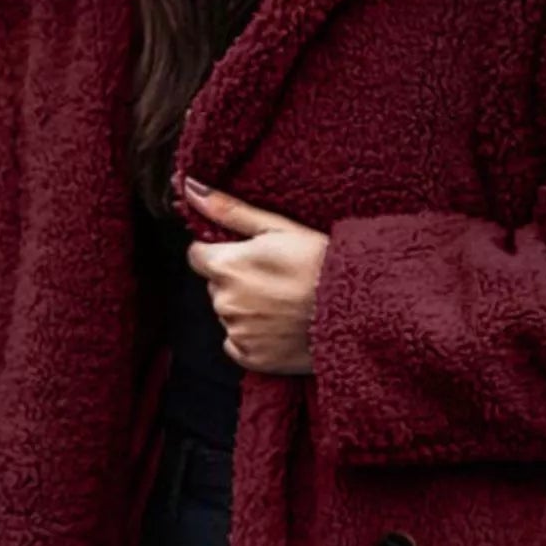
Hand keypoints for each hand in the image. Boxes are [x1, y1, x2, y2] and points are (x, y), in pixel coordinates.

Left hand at [183, 179, 327, 375]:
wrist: (355, 311)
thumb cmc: (321, 263)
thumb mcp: (279, 228)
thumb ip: (229, 210)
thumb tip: (189, 187)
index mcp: (226, 266)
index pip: (197, 255)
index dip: (221, 252)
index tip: (248, 255)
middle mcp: (224, 302)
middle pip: (214, 286)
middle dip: (235, 281)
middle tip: (274, 279)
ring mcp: (237, 332)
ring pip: (228, 314)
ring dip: (246, 308)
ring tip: (282, 302)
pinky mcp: (250, 358)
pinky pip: (237, 343)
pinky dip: (252, 336)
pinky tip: (279, 326)